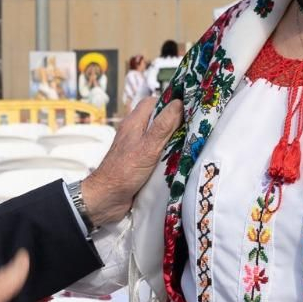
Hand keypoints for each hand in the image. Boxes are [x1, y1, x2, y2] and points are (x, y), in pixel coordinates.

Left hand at [80, 98, 183, 226]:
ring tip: (194, 142)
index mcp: (134, 122)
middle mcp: (135, 132)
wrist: (106, 199)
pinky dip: (169, 156)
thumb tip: (178, 103)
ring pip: (160, 137)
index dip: (170, 102)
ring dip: (174, 141)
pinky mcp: (141, 163)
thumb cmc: (124, 171)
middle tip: (196, 126)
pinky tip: (182, 160)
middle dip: (176, 122)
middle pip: (159, 120)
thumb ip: (163, 126)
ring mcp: (138, 148)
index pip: (153, 102)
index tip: (190, 106)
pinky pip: (158, 154)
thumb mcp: (148, 147)